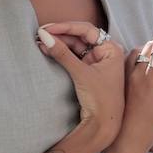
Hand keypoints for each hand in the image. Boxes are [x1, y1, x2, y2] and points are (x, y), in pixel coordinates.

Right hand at [35, 25, 124, 149]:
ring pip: (75, 47)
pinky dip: (61, 54)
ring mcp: (97, 62)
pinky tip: (47, 50)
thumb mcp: (80, 73)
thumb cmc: (100, 99)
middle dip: (60, 35)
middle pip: (80, 37)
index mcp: (112, 50)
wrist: (104, 124)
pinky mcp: (89, 71)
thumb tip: (44, 36)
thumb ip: (62, 54)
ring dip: (59, 44)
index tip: (48, 28)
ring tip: (40, 42)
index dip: (66, 27)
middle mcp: (106, 53)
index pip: (87, 30)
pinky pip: (73, 57)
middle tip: (40, 34)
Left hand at [116, 15, 152, 152]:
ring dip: (152, 47)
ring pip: (138, 50)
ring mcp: (126, 78)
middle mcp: (136, 75)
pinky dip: (141, 54)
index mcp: (150, 79)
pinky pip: (129, 59)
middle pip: (150, 45)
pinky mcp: (120, 82)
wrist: (123, 142)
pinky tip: (148, 61)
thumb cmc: (152, 127)